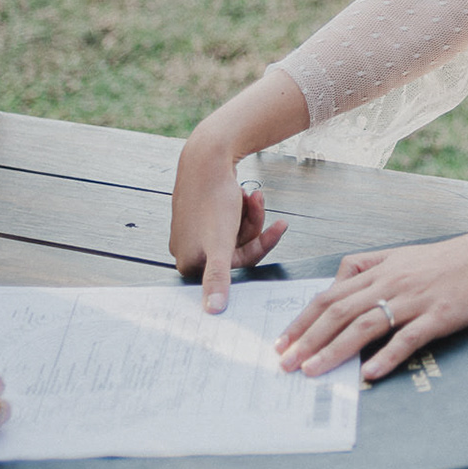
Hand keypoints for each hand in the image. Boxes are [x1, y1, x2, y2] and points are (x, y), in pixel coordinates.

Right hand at [170, 135, 288, 312]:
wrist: (205, 155)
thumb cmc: (212, 198)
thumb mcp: (221, 243)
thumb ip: (218, 279)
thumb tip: (212, 313)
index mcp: (189, 262)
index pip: (236, 266)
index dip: (259, 246)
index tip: (279, 227)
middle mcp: (187, 249)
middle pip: (236, 248)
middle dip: (252, 225)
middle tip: (258, 200)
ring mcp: (192, 231)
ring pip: (233, 232)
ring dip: (248, 214)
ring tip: (251, 193)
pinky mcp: (197, 213)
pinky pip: (227, 218)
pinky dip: (239, 206)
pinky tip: (240, 189)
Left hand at [276, 228, 467, 381]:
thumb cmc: (446, 259)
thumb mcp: (400, 255)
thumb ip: (365, 266)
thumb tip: (336, 282)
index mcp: (379, 271)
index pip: (330, 295)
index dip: (302, 319)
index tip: (282, 341)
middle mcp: (391, 284)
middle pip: (339, 311)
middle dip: (308, 339)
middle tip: (286, 363)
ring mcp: (414, 300)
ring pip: (366, 325)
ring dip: (335, 349)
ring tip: (313, 370)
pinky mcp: (439, 315)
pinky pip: (408, 338)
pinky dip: (387, 356)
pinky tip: (370, 372)